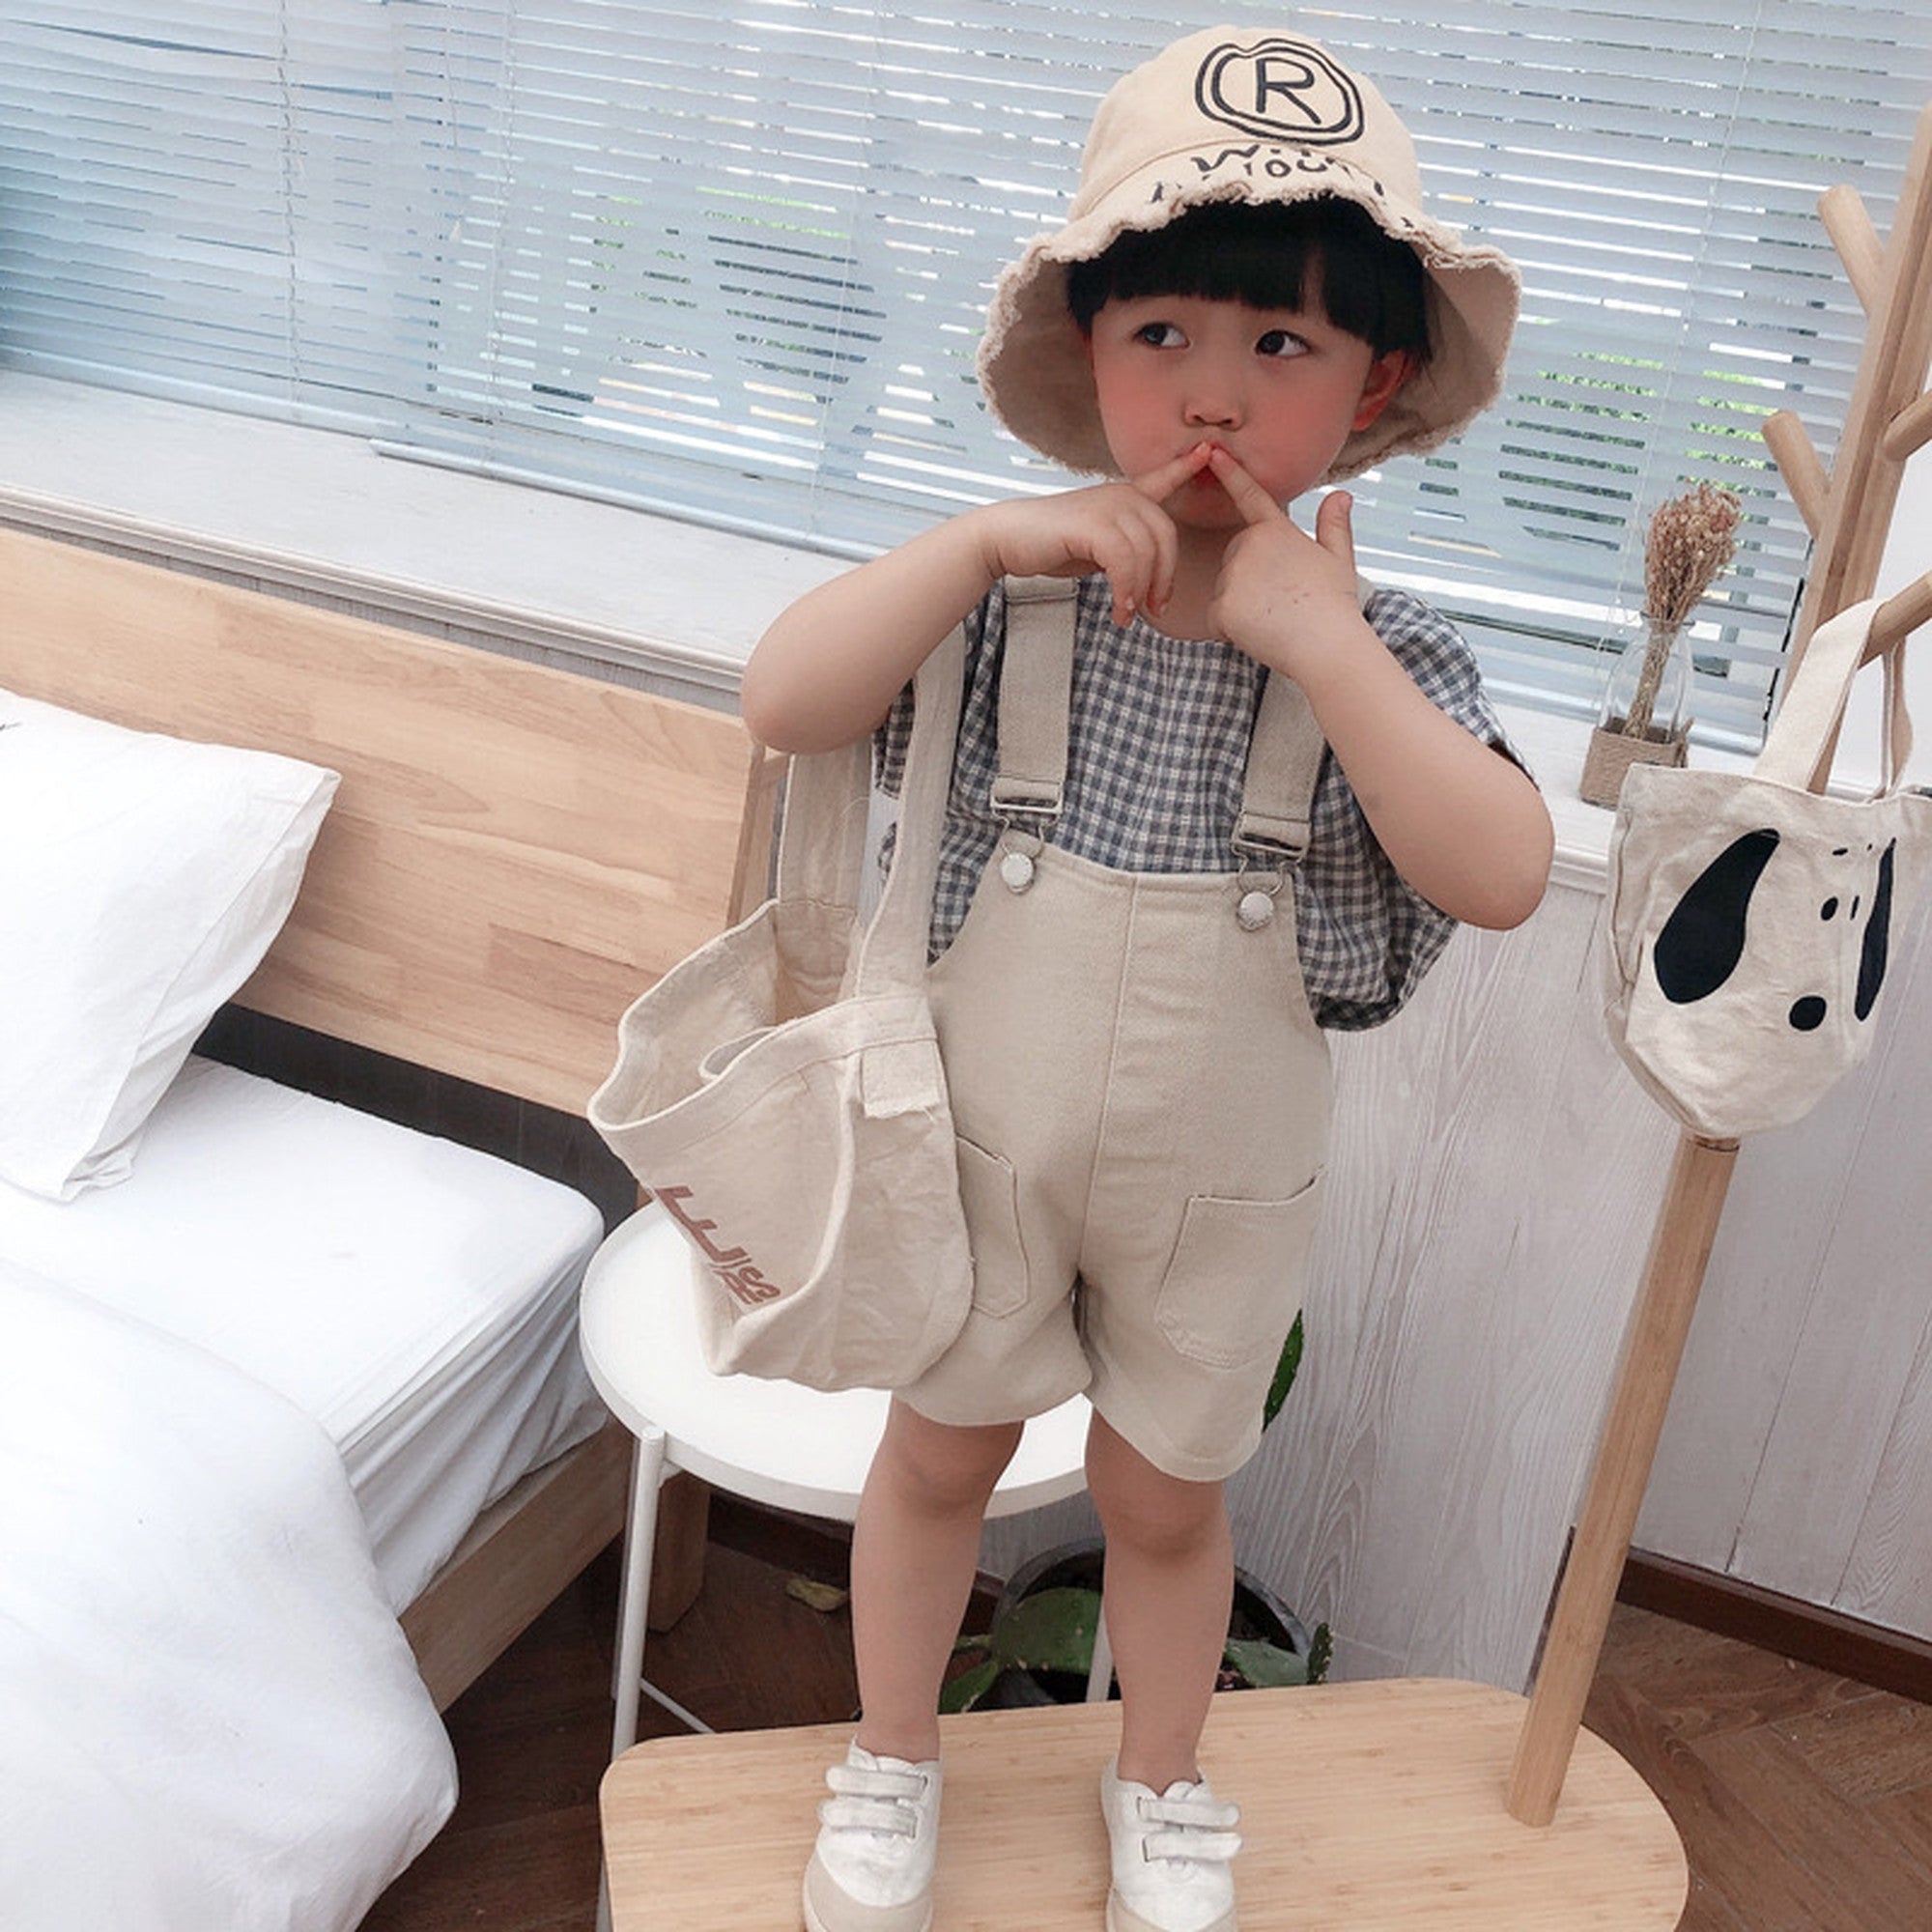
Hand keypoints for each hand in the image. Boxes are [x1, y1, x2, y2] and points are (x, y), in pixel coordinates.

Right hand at [969, 443, 1215, 625]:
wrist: (1008, 540)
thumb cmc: (1051, 544)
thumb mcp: (1097, 542)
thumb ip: (1125, 549)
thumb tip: (1144, 579)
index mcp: (1124, 495)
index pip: (1162, 478)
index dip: (1185, 466)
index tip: (1207, 450)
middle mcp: (1121, 495)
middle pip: (1166, 536)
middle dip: (1164, 577)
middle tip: (1155, 608)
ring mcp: (1107, 507)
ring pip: (1147, 554)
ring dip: (1141, 592)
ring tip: (1128, 615)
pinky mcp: (1093, 525)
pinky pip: (1126, 563)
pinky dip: (1126, 592)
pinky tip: (1119, 610)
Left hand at [1204, 447, 1365, 674]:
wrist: (1327, 644)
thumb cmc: (1335, 605)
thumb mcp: (1340, 559)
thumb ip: (1334, 525)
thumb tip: (1341, 494)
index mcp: (1277, 531)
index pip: (1250, 496)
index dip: (1231, 473)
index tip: (1213, 451)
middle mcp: (1250, 546)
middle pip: (1235, 558)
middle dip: (1249, 578)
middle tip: (1281, 600)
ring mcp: (1233, 576)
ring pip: (1226, 590)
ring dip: (1242, 606)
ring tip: (1274, 618)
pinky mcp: (1221, 606)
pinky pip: (1217, 618)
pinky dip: (1232, 629)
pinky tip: (1259, 633)